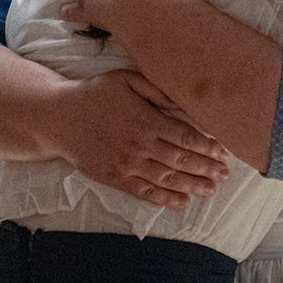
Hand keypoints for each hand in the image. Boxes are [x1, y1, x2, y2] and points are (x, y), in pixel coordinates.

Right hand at [48, 70, 230, 209]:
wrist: (59, 118)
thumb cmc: (95, 94)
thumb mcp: (126, 80)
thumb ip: (156, 90)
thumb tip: (184, 102)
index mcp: (146, 121)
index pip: (185, 136)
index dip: (207, 146)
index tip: (224, 152)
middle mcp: (140, 146)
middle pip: (181, 161)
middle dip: (206, 169)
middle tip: (224, 175)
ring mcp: (128, 165)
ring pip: (167, 179)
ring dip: (192, 186)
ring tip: (210, 190)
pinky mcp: (116, 178)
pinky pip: (145, 192)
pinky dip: (165, 199)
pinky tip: (182, 202)